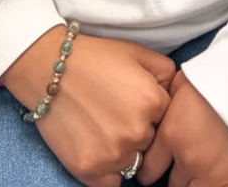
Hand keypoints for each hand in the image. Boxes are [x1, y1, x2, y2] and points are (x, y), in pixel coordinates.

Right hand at [2, 27, 176, 186]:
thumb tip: (178, 95)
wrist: (49, 68)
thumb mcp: (139, 53)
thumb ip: (168, 74)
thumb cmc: (96, 58)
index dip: (150, 110)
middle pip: (150, 143)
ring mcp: (112, 154)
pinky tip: (96, 144)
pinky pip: (112, 182)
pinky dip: (106, 170)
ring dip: (123, 150)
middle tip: (115, 111)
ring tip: (103, 125)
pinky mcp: (89, 170)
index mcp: (153, 102)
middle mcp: (136, 132)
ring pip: (132, 163)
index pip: (166, 119)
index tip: (132, 101)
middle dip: (138, 130)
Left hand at [138, 69, 227, 186]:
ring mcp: (213, 173)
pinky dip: (215, 185)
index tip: (153, 168)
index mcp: (171, 134)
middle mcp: (188, 159)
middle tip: (182, 163)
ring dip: (194, 182)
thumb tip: (156, 117)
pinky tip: (215, 176)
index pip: (148, 170)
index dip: (149, 169)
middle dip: (175, 176)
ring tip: (200, 168)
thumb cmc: (214, 76)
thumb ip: (165, 110)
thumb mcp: (179, 85)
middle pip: (172, 185)